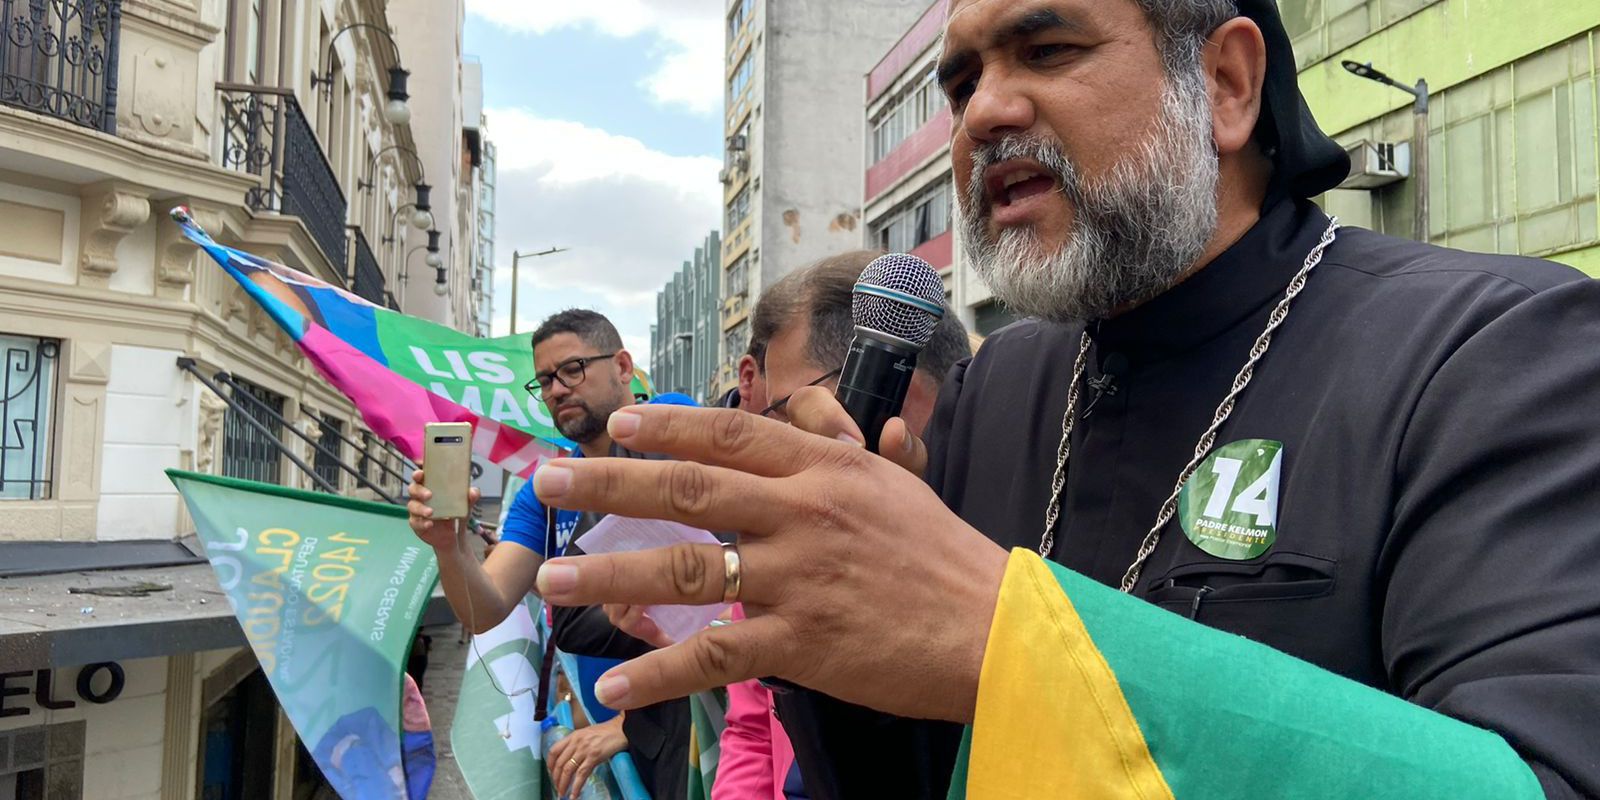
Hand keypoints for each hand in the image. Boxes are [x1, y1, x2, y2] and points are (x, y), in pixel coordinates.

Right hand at [406, 468, 480, 549]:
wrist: (452, 535)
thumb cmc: (454, 513)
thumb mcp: (464, 505)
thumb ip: (469, 497)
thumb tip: (473, 492)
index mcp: (430, 486)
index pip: (421, 476)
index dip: (418, 473)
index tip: (421, 472)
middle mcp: (421, 497)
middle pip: (413, 489)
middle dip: (419, 490)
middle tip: (429, 495)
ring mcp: (417, 510)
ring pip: (412, 506)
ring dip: (420, 508)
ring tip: (431, 512)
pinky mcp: (417, 524)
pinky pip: (415, 522)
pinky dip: (422, 522)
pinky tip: (430, 524)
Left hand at [531, 404, 1006, 722]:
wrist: (995, 631)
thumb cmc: (948, 559)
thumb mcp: (908, 485)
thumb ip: (868, 448)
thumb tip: (854, 416)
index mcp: (825, 468)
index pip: (731, 433)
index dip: (666, 425)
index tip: (614, 422)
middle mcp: (802, 512)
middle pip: (688, 486)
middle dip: (608, 482)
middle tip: (548, 481)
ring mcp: (796, 576)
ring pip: (685, 565)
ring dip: (609, 573)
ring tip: (552, 580)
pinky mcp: (798, 642)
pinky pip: (712, 654)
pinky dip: (657, 672)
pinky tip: (613, 686)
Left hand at [548, 716, 626, 798]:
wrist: (621, 729)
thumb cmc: (605, 731)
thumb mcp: (586, 733)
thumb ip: (576, 743)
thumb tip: (570, 757)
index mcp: (573, 736)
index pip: (554, 751)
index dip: (549, 764)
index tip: (551, 773)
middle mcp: (576, 743)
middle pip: (559, 764)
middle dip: (556, 779)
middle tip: (556, 788)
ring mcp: (584, 750)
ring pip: (568, 770)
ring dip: (563, 785)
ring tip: (562, 794)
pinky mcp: (594, 757)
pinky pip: (581, 774)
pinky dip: (576, 786)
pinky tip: (574, 794)